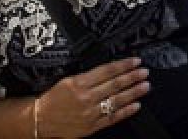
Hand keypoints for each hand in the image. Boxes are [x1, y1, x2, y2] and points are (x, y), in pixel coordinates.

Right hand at [35, 58, 149, 137]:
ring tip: (145, 86)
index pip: (107, 71)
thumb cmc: (53, 98)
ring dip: (133, 92)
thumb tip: (110, 71)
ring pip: (117, 100)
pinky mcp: (92, 126)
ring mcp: (90, 113)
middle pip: (115, 84)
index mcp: (79, 83)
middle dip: (132, 77)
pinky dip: (126, 111)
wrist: (41, 119)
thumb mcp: (68, 80)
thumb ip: (88, 77)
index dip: (123, 65)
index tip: (135, 61)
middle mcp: (86, 97)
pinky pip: (113, 118)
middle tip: (145, 72)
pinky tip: (136, 105)